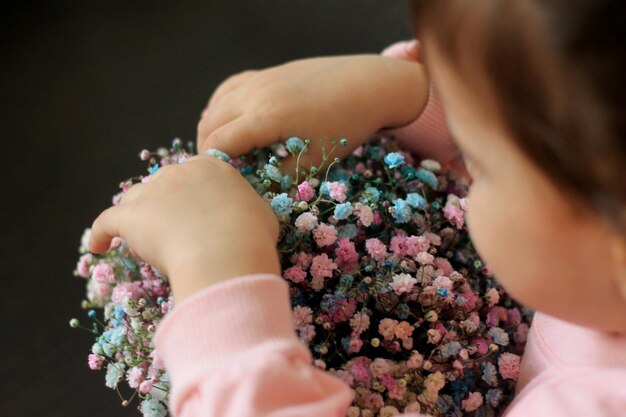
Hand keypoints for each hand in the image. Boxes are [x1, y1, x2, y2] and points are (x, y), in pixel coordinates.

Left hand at [88, 155, 280, 301]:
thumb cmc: (251, 235)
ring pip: (134, 200)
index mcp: (210, 167)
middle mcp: (177, 172)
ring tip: (137, 239)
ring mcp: (151, 193)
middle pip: (161, 186)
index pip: (192, 176)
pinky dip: (100, 234)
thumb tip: (246, 217)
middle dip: (162, 205)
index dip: (190, 196)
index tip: (192, 214)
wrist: (226, 251)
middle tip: (170, 231)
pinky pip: (106, 223)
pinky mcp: (130, 216)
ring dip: (135, 217)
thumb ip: (246, 209)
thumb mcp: (261, 215)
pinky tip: (98, 246)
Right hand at [197, 54, 429, 176]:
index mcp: (265, 117)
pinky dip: (221, 107)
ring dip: (212, 129)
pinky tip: (230, 122)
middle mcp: (254, 94)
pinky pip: (229, 88)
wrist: (368, 85)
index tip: (220, 183)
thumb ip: (279, 178)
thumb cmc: (345, 127)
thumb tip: (254, 190)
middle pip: (209, 124)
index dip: (213, 166)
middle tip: (222, 173)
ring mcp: (259, 79)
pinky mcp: (266, 73)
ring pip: (215, 105)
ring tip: (225, 152)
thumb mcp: (313, 161)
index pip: (218, 143)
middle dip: (209, 151)